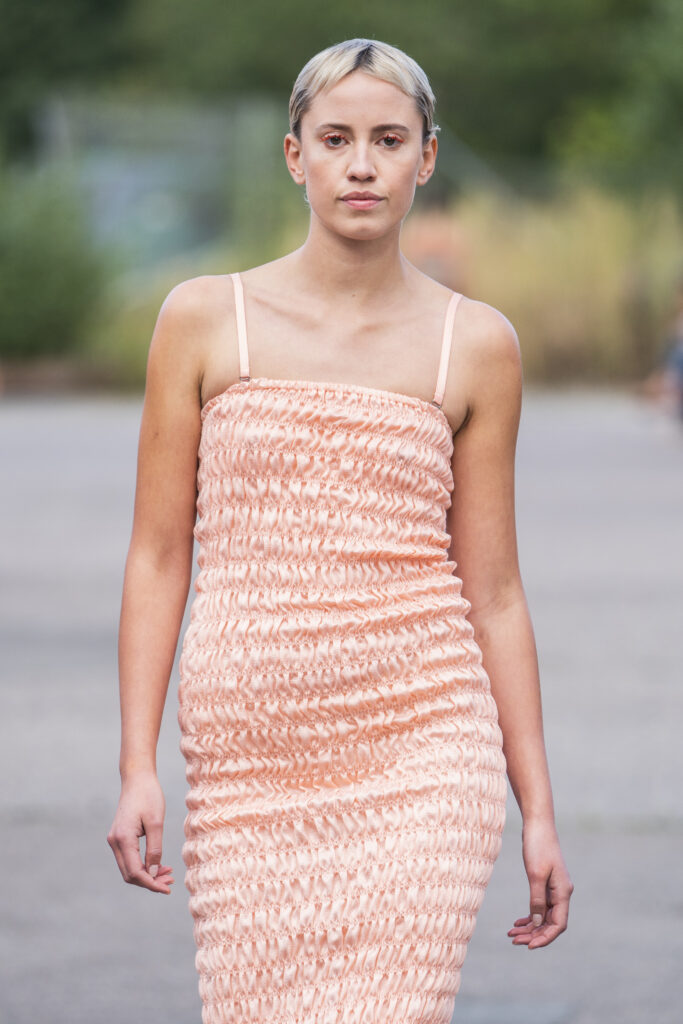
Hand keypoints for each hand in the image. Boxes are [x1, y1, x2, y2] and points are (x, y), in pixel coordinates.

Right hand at [107, 770, 174, 893]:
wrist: (137, 778)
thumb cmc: (148, 795)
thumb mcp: (156, 822)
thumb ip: (154, 849)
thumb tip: (152, 874)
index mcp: (123, 839)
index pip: (135, 872)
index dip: (151, 884)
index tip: (167, 888)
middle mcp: (115, 842)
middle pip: (130, 874)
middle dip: (150, 881)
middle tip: (170, 880)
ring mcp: (115, 840)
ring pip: (129, 868)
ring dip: (147, 874)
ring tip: (168, 873)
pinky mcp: (119, 837)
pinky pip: (129, 858)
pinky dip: (143, 864)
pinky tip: (158, 864)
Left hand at [508, 817, 572, 948]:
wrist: (538, 824)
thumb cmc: (538, 846)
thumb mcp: (535, 874)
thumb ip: (536, 900)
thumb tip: (536, 924)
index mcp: (563, 892)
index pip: (558, 924)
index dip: (545, 938)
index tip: (528, 946)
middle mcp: (561, 893)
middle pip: (550, 923)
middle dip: (533, 935)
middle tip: (514, 941)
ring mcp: (554, 889)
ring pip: (543, 916)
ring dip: (529, 927)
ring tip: (511, 935)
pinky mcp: (545, 883)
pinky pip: (540, 906)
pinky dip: (529, 916)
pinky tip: (517, 923)